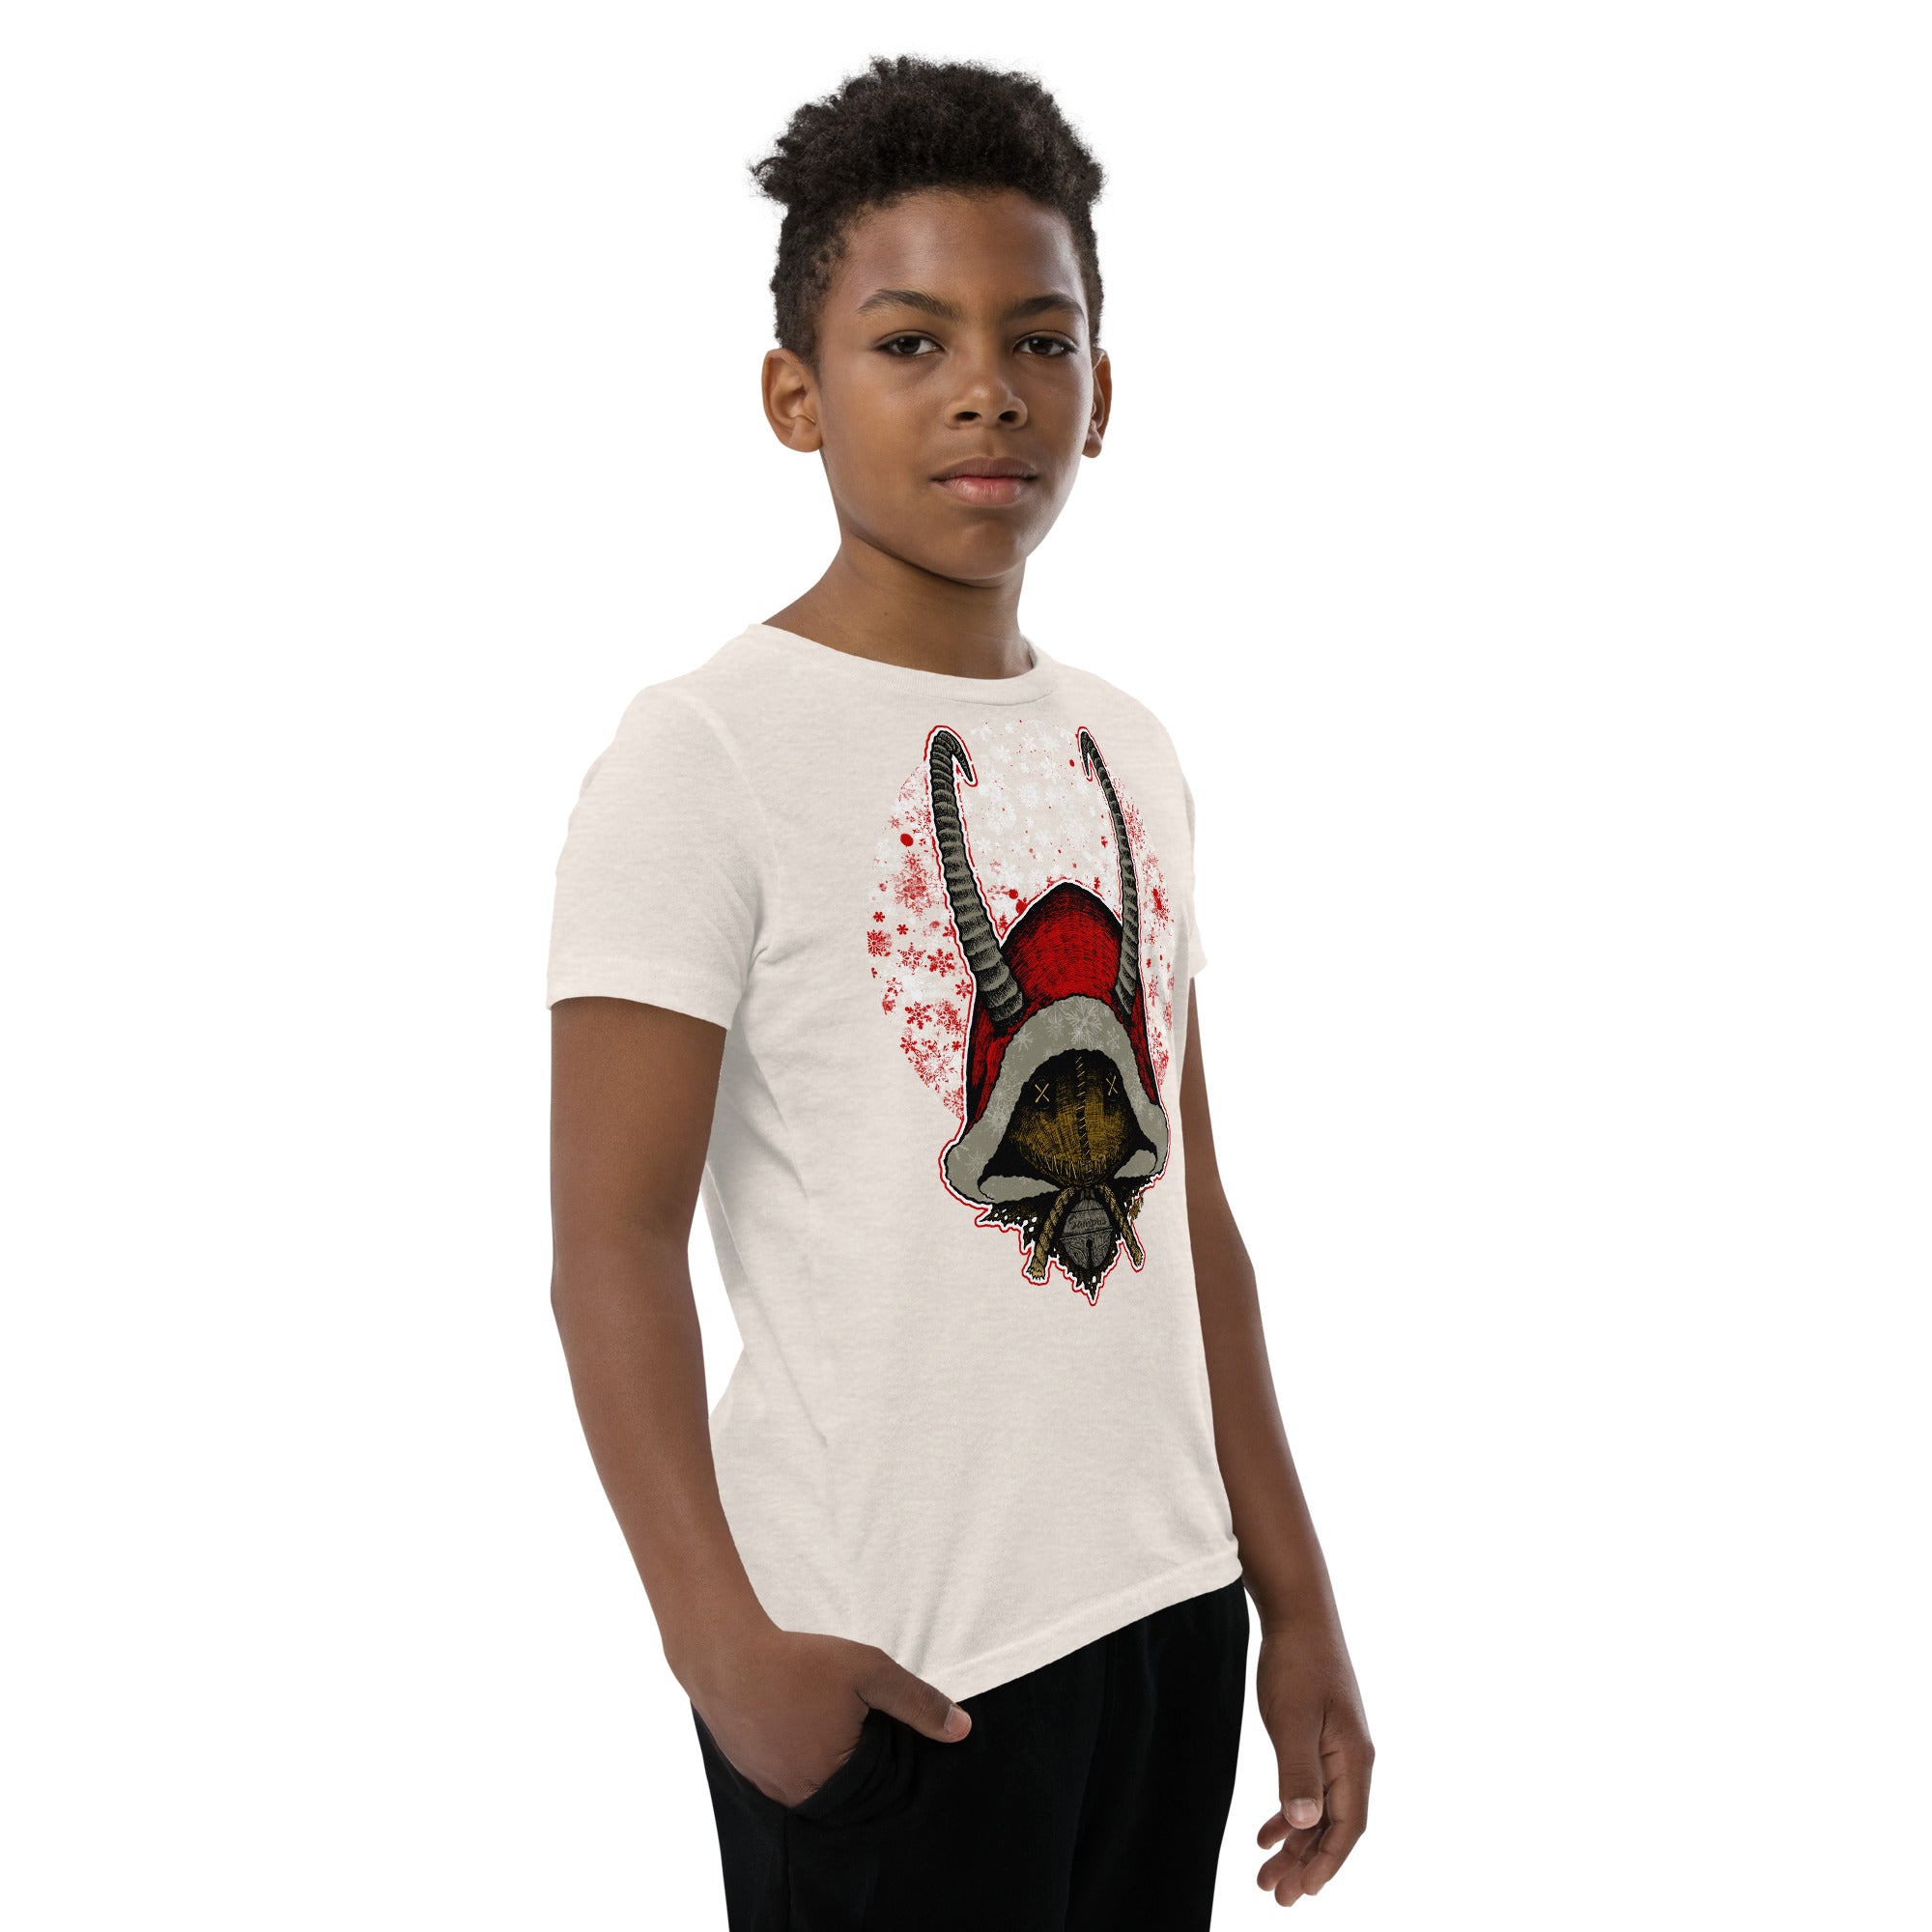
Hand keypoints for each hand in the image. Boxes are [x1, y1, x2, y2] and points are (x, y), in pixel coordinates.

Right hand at [684, 1622, 971, 1808]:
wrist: (725, 1654)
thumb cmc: (800, 1663)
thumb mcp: (869, 1672)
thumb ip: (917, 1702)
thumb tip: (962, 1730)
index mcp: (835, 1782)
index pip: (879, 1791)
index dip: (888, 1758)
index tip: (880, 1727)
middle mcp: (801, 1797)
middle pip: (846, 1792)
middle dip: (857, 1762)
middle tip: (852, 1720)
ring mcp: (771, 1789)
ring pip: (814, 1785)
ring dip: (825, 1760)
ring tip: (824, 1720)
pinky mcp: (749, 1773)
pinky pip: (785, 1776)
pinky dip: (797, 1755)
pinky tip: (797, 1723)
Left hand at [1252, 1613, 1372, 1904]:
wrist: (1298, 1614)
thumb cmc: (1297, 1663)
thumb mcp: (1292, 1720)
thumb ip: (1298, 1772)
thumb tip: (1306, 1824)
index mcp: (1354, 1759)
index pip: (1347, 1828)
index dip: (1327, 1864)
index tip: (1303, 1893)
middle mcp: (1353, 1759)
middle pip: (1334, 1826)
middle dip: (1307, 1864)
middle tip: (1276, 1896)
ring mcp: (1337, 1748)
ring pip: (1320, 1811)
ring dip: (1296, 1844)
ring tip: (1266, 1875)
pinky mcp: (1320, 1736)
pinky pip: (1310, 1788)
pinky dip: (1290, 1813)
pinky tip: (1267, 1832)